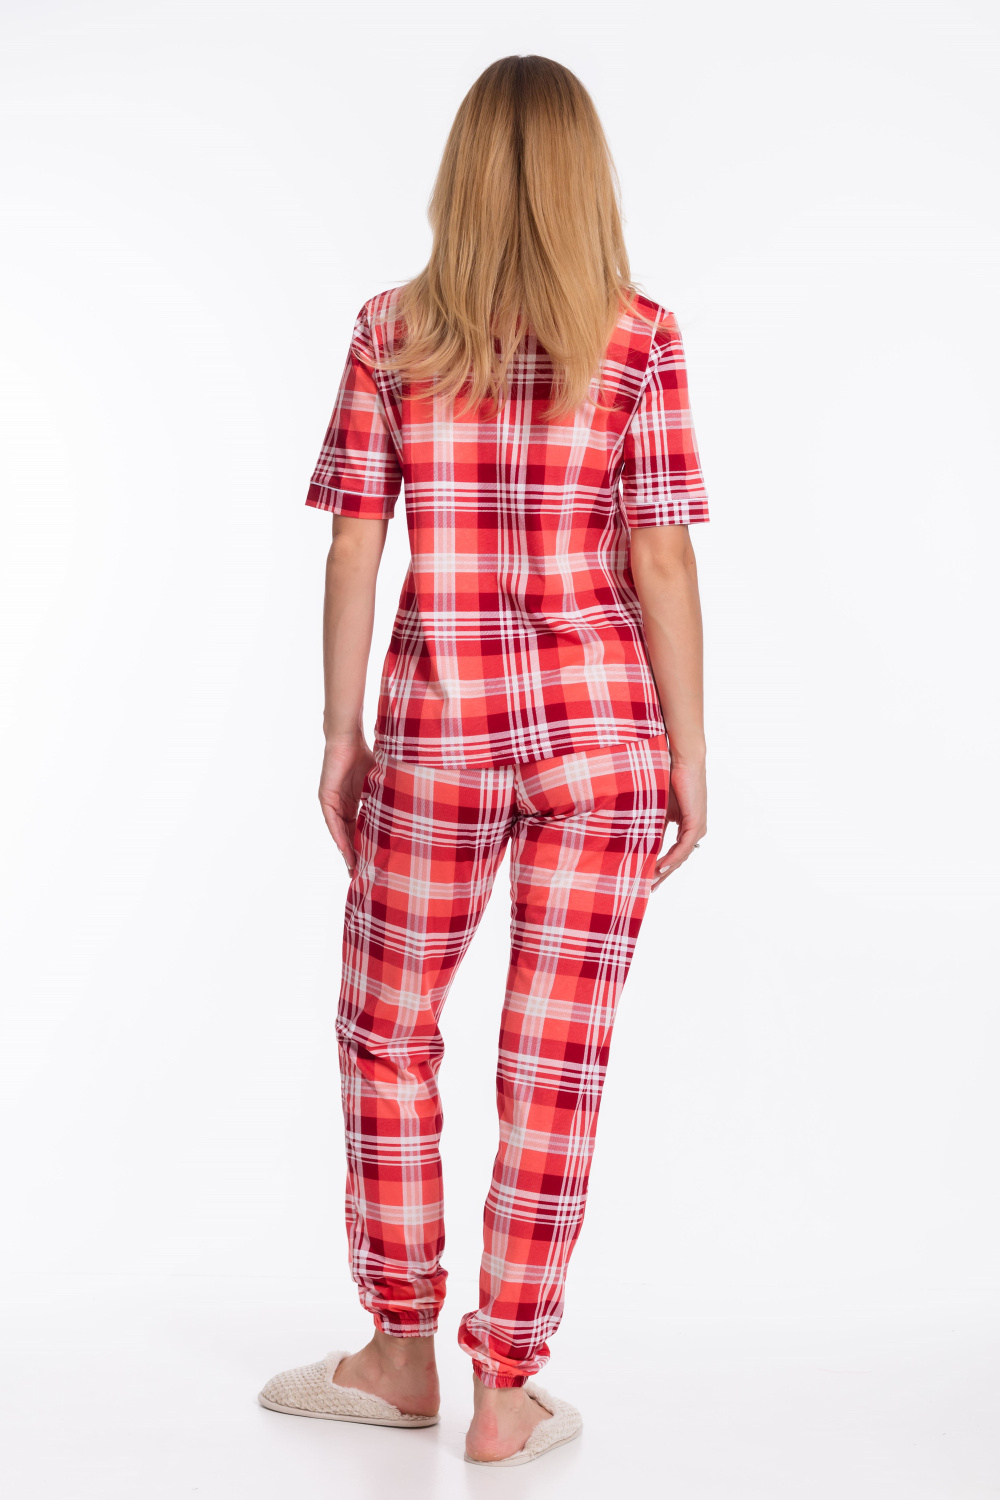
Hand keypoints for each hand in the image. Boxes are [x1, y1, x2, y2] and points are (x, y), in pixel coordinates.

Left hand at [319, 734, 374, 874]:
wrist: (348, 737)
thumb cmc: (365, 753)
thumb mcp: (380, 781)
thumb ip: (387, 794)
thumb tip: (411, 805)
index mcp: (353, 802)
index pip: (358, 828)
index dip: (364, 844)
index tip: (371, 862)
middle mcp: (341, 804)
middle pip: (347, 834)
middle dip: (354, 854)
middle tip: (360, 873)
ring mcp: (332, 801)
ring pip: (339, 831)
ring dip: (345, 849)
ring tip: (353, 866)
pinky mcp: (326, 796)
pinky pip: (332, 820)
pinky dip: (339, 835)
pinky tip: (344, 848)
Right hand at [652, 758, 706, 891]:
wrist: (681, 761)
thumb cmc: (669, 778)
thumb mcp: (658, 808)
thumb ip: (653, 825)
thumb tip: (639, 841)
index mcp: (687, 827)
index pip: (675, 853)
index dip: (662, 867)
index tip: (648, 878)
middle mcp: (695, 830)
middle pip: (679, 859)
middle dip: (663, 875)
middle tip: (650, 889)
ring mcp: (697, 827)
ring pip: (681, 856)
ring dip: (666, 870)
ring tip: (651, 882)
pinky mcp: (696, 823)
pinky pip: (683, 847)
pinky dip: (672, 858)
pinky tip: (661, 868)